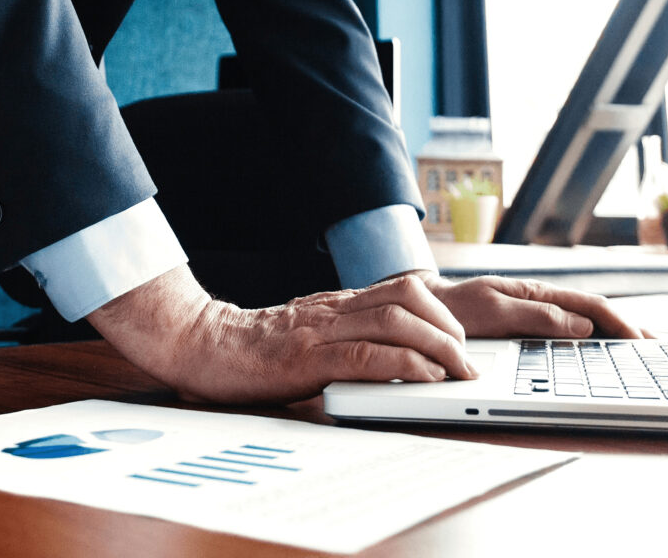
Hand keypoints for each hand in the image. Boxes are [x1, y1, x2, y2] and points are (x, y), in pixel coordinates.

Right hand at [87, 266, 477, 404]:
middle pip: (411, 295)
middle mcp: (335, 308)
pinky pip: (367, 353)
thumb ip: (345, 339)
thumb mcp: (309, 335)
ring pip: (398, 319)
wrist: (201, 344)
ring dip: (439, 346)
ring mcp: (322, 329)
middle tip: (466, 360)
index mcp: (338, 303)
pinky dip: (405, 363)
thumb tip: (394, 361)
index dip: (443, 311)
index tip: (463, 342)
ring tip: (455, 373)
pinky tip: (423, 378)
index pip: (405, 288)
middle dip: (450, 326)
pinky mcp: (308, 356)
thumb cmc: (253, 349)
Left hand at [415, 273, 652, 340]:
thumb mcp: (492, 310)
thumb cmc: (453, 309)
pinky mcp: (528, 330)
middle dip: (628, 328)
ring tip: (642, 352)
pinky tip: (604, 354)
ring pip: (585, 324)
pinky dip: (593, 342)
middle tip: (658, 347)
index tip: (641, 340)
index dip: (619, 322)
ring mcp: (536, 315)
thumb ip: (536, 315)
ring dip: (615, 336)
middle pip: (595, 314)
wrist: (423, 308)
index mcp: (537, 293)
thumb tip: (582, 326)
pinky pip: (568, 336)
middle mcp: (541, 302)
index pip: (590, 305)